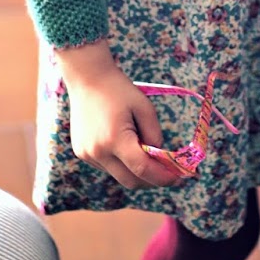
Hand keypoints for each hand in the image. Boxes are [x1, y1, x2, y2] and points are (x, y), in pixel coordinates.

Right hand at [54, 41, 184, 189]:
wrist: (87, 78)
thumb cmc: (118, 89)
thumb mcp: (144, 107)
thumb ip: (155, 135)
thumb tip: (160, 159)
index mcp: (114, 139)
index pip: (142, 169)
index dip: (163, 177)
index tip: (178, 178)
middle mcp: (98, 151)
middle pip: (131, 180)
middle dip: (152, 180)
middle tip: (168, 173)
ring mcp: (87, 154)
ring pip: (119, 175)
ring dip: (135, 171)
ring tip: (144, 152)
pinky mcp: (82, 153)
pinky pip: (107, 167)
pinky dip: (121, 164)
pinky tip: (125, 145)